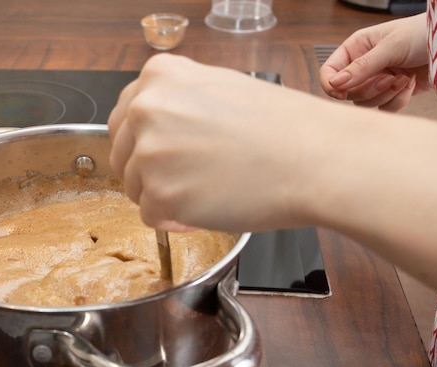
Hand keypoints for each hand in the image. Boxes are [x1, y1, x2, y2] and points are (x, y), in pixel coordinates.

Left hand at [108, 54, 308, 232]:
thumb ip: (177, 103)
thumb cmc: (281, 126)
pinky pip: (151, 216)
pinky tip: (206, 210)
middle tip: (187, 179)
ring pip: (135, 188)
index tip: (160, 155)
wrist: (314, 158)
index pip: (124, 118)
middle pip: (123, 155)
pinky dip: (174, 220)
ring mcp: (150, 153)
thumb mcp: (219, 88)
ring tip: (207, 191)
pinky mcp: (161, 195)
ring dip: (164, 196)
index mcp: (160, 77)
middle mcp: (146, 109)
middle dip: (149, 172)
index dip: (142, 143)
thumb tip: (156, 130)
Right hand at [319, 13, 429, 111]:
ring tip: (404, 78)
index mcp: (355, 49)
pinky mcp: (391, 95)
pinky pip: (383, 109)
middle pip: (348, 92)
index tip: (341, 92)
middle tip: (389, 78)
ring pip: (365, 103)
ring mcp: (376, 82)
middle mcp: (362, 67)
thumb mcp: (389, 47)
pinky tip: (410, 83)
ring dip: (386, 94)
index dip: (331, 84)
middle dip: (370, 89)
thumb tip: (335, 83)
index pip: (330, 71)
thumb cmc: (421, 34)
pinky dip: (398, 100)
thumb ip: (361, 67)